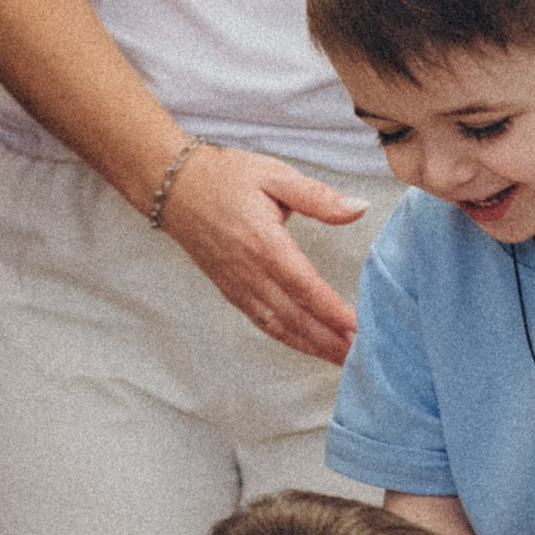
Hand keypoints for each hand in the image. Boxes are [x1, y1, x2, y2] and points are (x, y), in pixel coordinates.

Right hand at [160, 144, 366, 362]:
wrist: (173, 187)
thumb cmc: (225, 177)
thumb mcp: (275, 175)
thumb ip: (318, 197)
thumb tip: (359, 207)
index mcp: (264, 243)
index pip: (305, 286)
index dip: (333, 312)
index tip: (360, 328)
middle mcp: (249, 272)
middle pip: (295, 317)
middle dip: (329, 340)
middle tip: (362, 356)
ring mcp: (237, 285)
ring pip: (279, 327)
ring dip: (312, 347)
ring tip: (342, 360)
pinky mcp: (229, 291)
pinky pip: (262, 323)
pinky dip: (288, 339)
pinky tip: (308, 346)